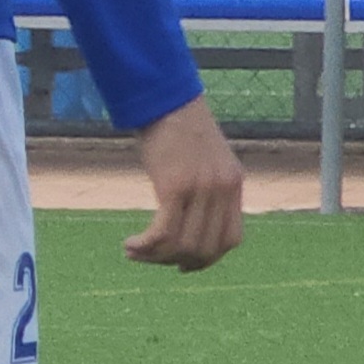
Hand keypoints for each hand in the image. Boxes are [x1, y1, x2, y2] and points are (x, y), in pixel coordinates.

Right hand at [125, 96, 244, 271]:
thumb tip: (195, 217)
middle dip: (175, 261)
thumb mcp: (205, 157)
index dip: (207, 259)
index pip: (230, 240)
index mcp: (233, 184)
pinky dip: (147, 245)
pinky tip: (131, 245)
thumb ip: (208, 186)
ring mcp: (200, 189)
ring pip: (183, 244)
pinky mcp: (174, 185)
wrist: (163, 98)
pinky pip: (165, 231)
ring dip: (156, 256)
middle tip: (150, 258)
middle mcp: (222, 190)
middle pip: (205, 247)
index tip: (183, 265)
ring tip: (134, 252)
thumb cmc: (176, 125)